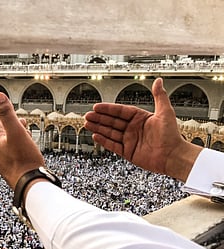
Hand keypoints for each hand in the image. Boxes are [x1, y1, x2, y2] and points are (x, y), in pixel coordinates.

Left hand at [0, 92, 44, 189]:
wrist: (30, 184)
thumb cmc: (24, 159)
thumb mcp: (17, 131)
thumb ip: (7, 113)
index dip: (9, 118)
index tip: (19, 118)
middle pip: (4, 135)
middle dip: (14, 129)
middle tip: (24, 127)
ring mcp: (3, 163)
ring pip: (9, 147)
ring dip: (18, 141)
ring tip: (28, 140)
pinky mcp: (11, 172)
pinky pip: (14, 158)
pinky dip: (20, 153)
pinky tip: (27, 155)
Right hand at [84, 78, 201, 181]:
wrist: (173, 156)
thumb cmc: (172, 135)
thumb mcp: (165, 112)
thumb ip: (159, 96)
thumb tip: (158, 80)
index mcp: (140, 118)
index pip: (120, 111)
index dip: (108, 109)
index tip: (97, 106)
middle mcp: (133, 129)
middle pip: (112, 121)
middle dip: (99, 118)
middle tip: (88, 115)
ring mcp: (130, 140)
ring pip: (110, 132)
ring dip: (98, 128)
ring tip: (87, 123)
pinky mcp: (128, 152)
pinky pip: (113, 145)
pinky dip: (104, 141)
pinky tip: (95, 136)